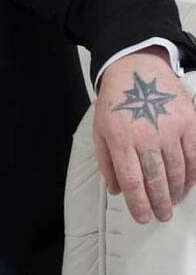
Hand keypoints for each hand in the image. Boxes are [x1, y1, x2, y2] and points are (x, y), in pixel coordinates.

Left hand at [93, 46, 195, 222]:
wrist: (135, 68)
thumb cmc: (115, 102)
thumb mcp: (100, 128)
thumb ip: (106, 161)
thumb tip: (116, 191)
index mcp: (120, 137)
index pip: (131, 180)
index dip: (138, 203)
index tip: (142, 217)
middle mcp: (146, 134)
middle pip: (157, 179)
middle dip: (160, 203)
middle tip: (162, 216)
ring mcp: (170, 128)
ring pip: (178, 170)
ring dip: (176, 191)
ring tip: (173, 202)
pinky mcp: (189, 122)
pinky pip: (194, 156)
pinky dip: (192, 175)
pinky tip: (187, 184)